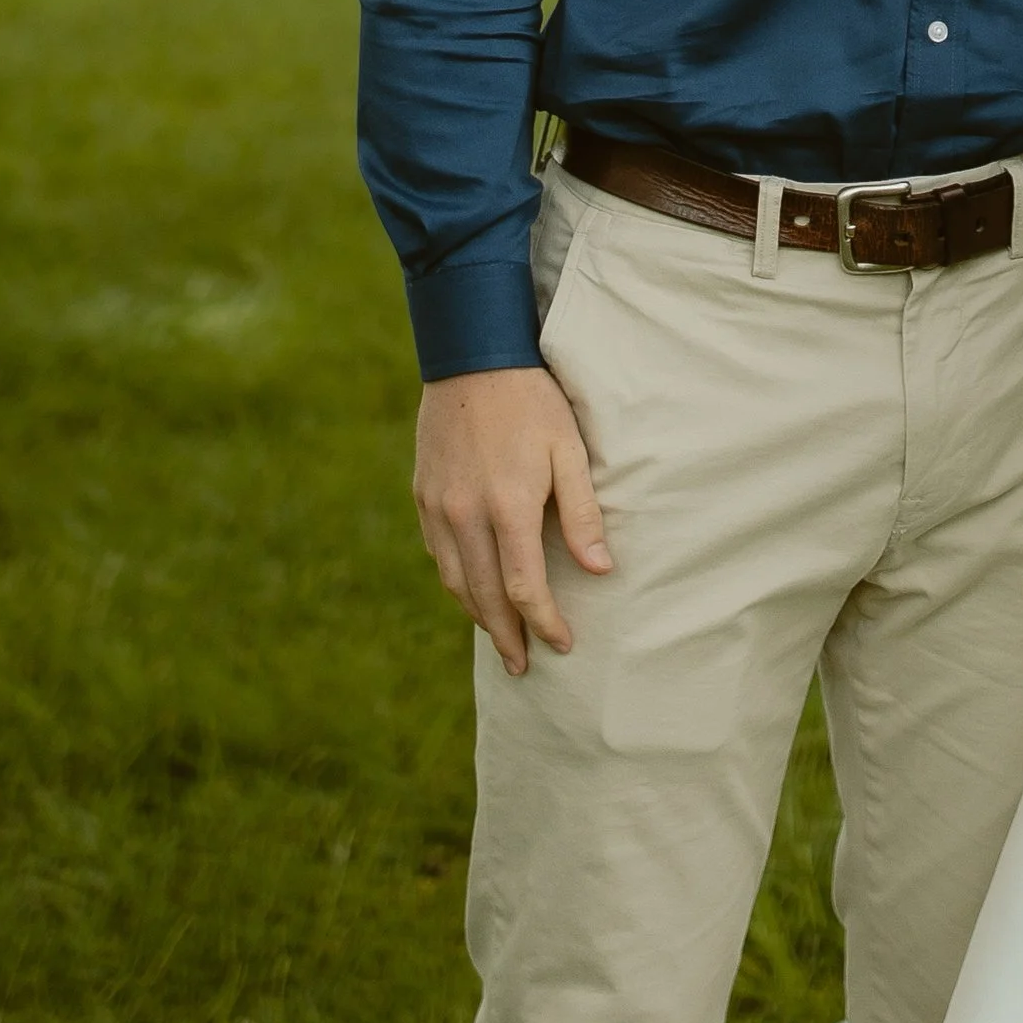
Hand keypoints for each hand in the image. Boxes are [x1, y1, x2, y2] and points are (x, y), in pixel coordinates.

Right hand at [414, 366, 611, 674]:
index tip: (562, 644)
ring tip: (500, 637)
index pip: (523, 588)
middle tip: (523, 666)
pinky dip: (455, 580)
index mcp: (508, 506)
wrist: (472, 356)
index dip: (543, 623)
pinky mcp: (422, 494)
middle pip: (483, 597)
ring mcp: (438, 506)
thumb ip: (582, 512)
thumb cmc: (533, 400)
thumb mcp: (570, 448)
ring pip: (454, 581)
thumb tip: (599, 570)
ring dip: (477, 615)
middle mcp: (466, 514)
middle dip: (507, 636)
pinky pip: (437, 553)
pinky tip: (470, 589)